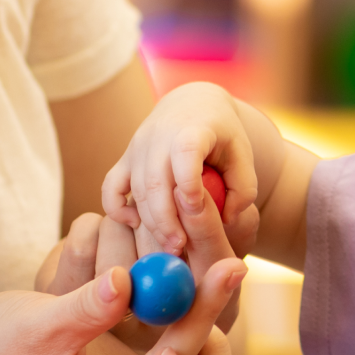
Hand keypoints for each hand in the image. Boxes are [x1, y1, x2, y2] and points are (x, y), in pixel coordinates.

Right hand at [36, 204, 238, 354]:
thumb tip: (125, 281)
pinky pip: (184, 348)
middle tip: (226, 272)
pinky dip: (193, 314)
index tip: (165, 354)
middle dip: (210, 340)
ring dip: (210, 323)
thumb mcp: (34, 328)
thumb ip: (81, 310)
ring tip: (219, 271)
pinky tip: (202, 273)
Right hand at [100, 82, 261, 259]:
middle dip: (166, 221)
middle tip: (180, 249)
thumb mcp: (244, 156)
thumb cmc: (223, 136)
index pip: (185, 151)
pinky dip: (116, 209)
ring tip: (170, 248)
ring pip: (136, 190)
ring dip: (150, 223)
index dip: (188, 180)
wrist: (193, 105)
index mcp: (193, 129)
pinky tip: (135, 225)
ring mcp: (138, 147)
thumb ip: (243, 190)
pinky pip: (110, 187)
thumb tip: (225, 219)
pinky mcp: (125, 159)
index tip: (196, 207)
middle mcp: (160, 135)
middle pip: (155, 181)